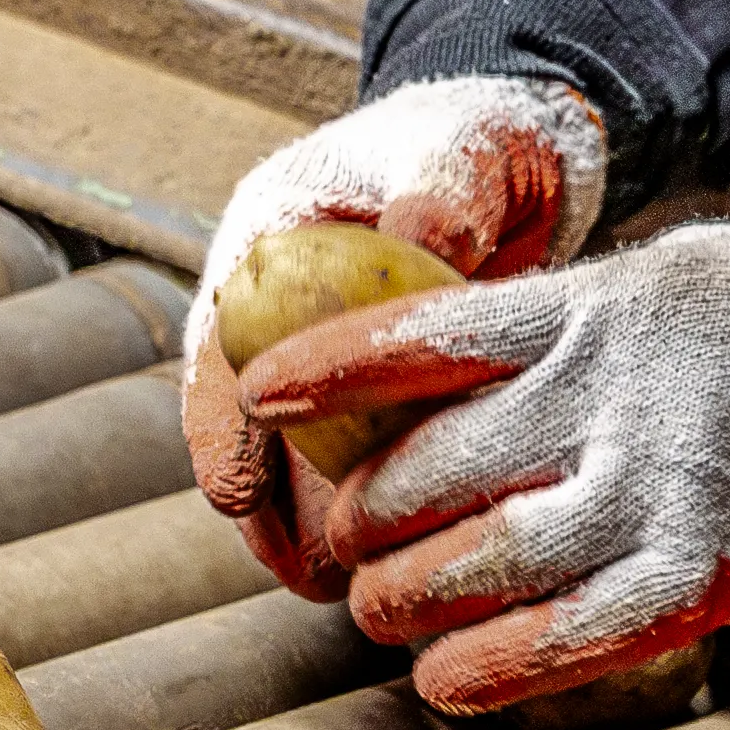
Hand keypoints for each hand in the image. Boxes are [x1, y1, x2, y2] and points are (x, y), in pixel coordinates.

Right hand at [184, 76, 612, 596]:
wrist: (508, 148)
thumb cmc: (478, 140)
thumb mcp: (462, 152)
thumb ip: (441, 192)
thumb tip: (423, 236)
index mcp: (273, 233)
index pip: (223, 338)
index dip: (220, 423)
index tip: (235, 494)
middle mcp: (273, 297)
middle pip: (243, 416)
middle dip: (263, 502)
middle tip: (296, 571)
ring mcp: (316, 344)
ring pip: (292, 446)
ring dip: (304, 519)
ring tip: (328, 589)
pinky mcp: (365, 381)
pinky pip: (348, 453)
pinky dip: (362, 503)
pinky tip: (384, 559)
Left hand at [244, 219, 729, 713]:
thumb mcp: (674, 278)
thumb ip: (570, 320)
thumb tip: (447, 358)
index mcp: (602, 307)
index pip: (429, 335)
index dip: (332, 368)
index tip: (262, 392)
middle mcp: (620, 396)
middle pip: (440, 465)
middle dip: (366, 515)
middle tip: (342, 540)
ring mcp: (667, 484)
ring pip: (492, 557)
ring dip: (412, 595)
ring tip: (377, 609)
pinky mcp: (712, 563)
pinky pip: (583, 630)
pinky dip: (502, 663)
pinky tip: (446, 679)